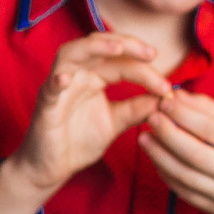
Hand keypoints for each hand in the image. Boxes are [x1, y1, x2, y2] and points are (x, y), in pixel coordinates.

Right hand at [0, 35, 167, 213]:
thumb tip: (166, 98)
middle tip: (151, 54)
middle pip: (100, 46)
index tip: (168, 87)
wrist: (51, 168)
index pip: (122, 63)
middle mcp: (77, 75)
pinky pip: (50, 87)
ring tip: (117, 48)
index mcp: (95, 77)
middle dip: (126, 45)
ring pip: (72, 53)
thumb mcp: (115, 123)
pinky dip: (58, 80)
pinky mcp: (45, 104)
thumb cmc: (79, 142)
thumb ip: (137, 109)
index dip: (146, 70)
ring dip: (94, 47)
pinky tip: (67, 79)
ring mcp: (59, 86)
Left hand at [142, 92, 213, 213]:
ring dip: (159, 155)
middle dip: (167, 133)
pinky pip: (183, 191)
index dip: (183, 114)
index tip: (164, 102)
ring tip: (145, 137)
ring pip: (184, 175)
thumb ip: (210, 109)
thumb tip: (176, 95)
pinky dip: (165, 173)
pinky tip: (156, 157)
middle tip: (150, 117)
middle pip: (194, 153)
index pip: (211, 129)